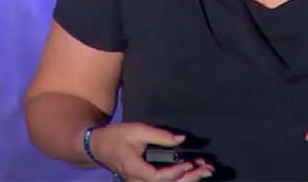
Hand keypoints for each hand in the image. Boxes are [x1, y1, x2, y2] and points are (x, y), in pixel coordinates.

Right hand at [89, 123, 214, 181]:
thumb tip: (182, 139)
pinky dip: (179, 179)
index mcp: (134, 169)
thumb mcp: (137, 130)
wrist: (99, 147)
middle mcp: (137, 181)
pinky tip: (193, 172)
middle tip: (208, 169)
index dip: (175, 172)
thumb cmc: (117, 136)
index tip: (190, 162)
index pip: (157, 177)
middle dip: (189, 179)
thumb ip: (160, 135)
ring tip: (206, 170)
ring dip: (187, 180)